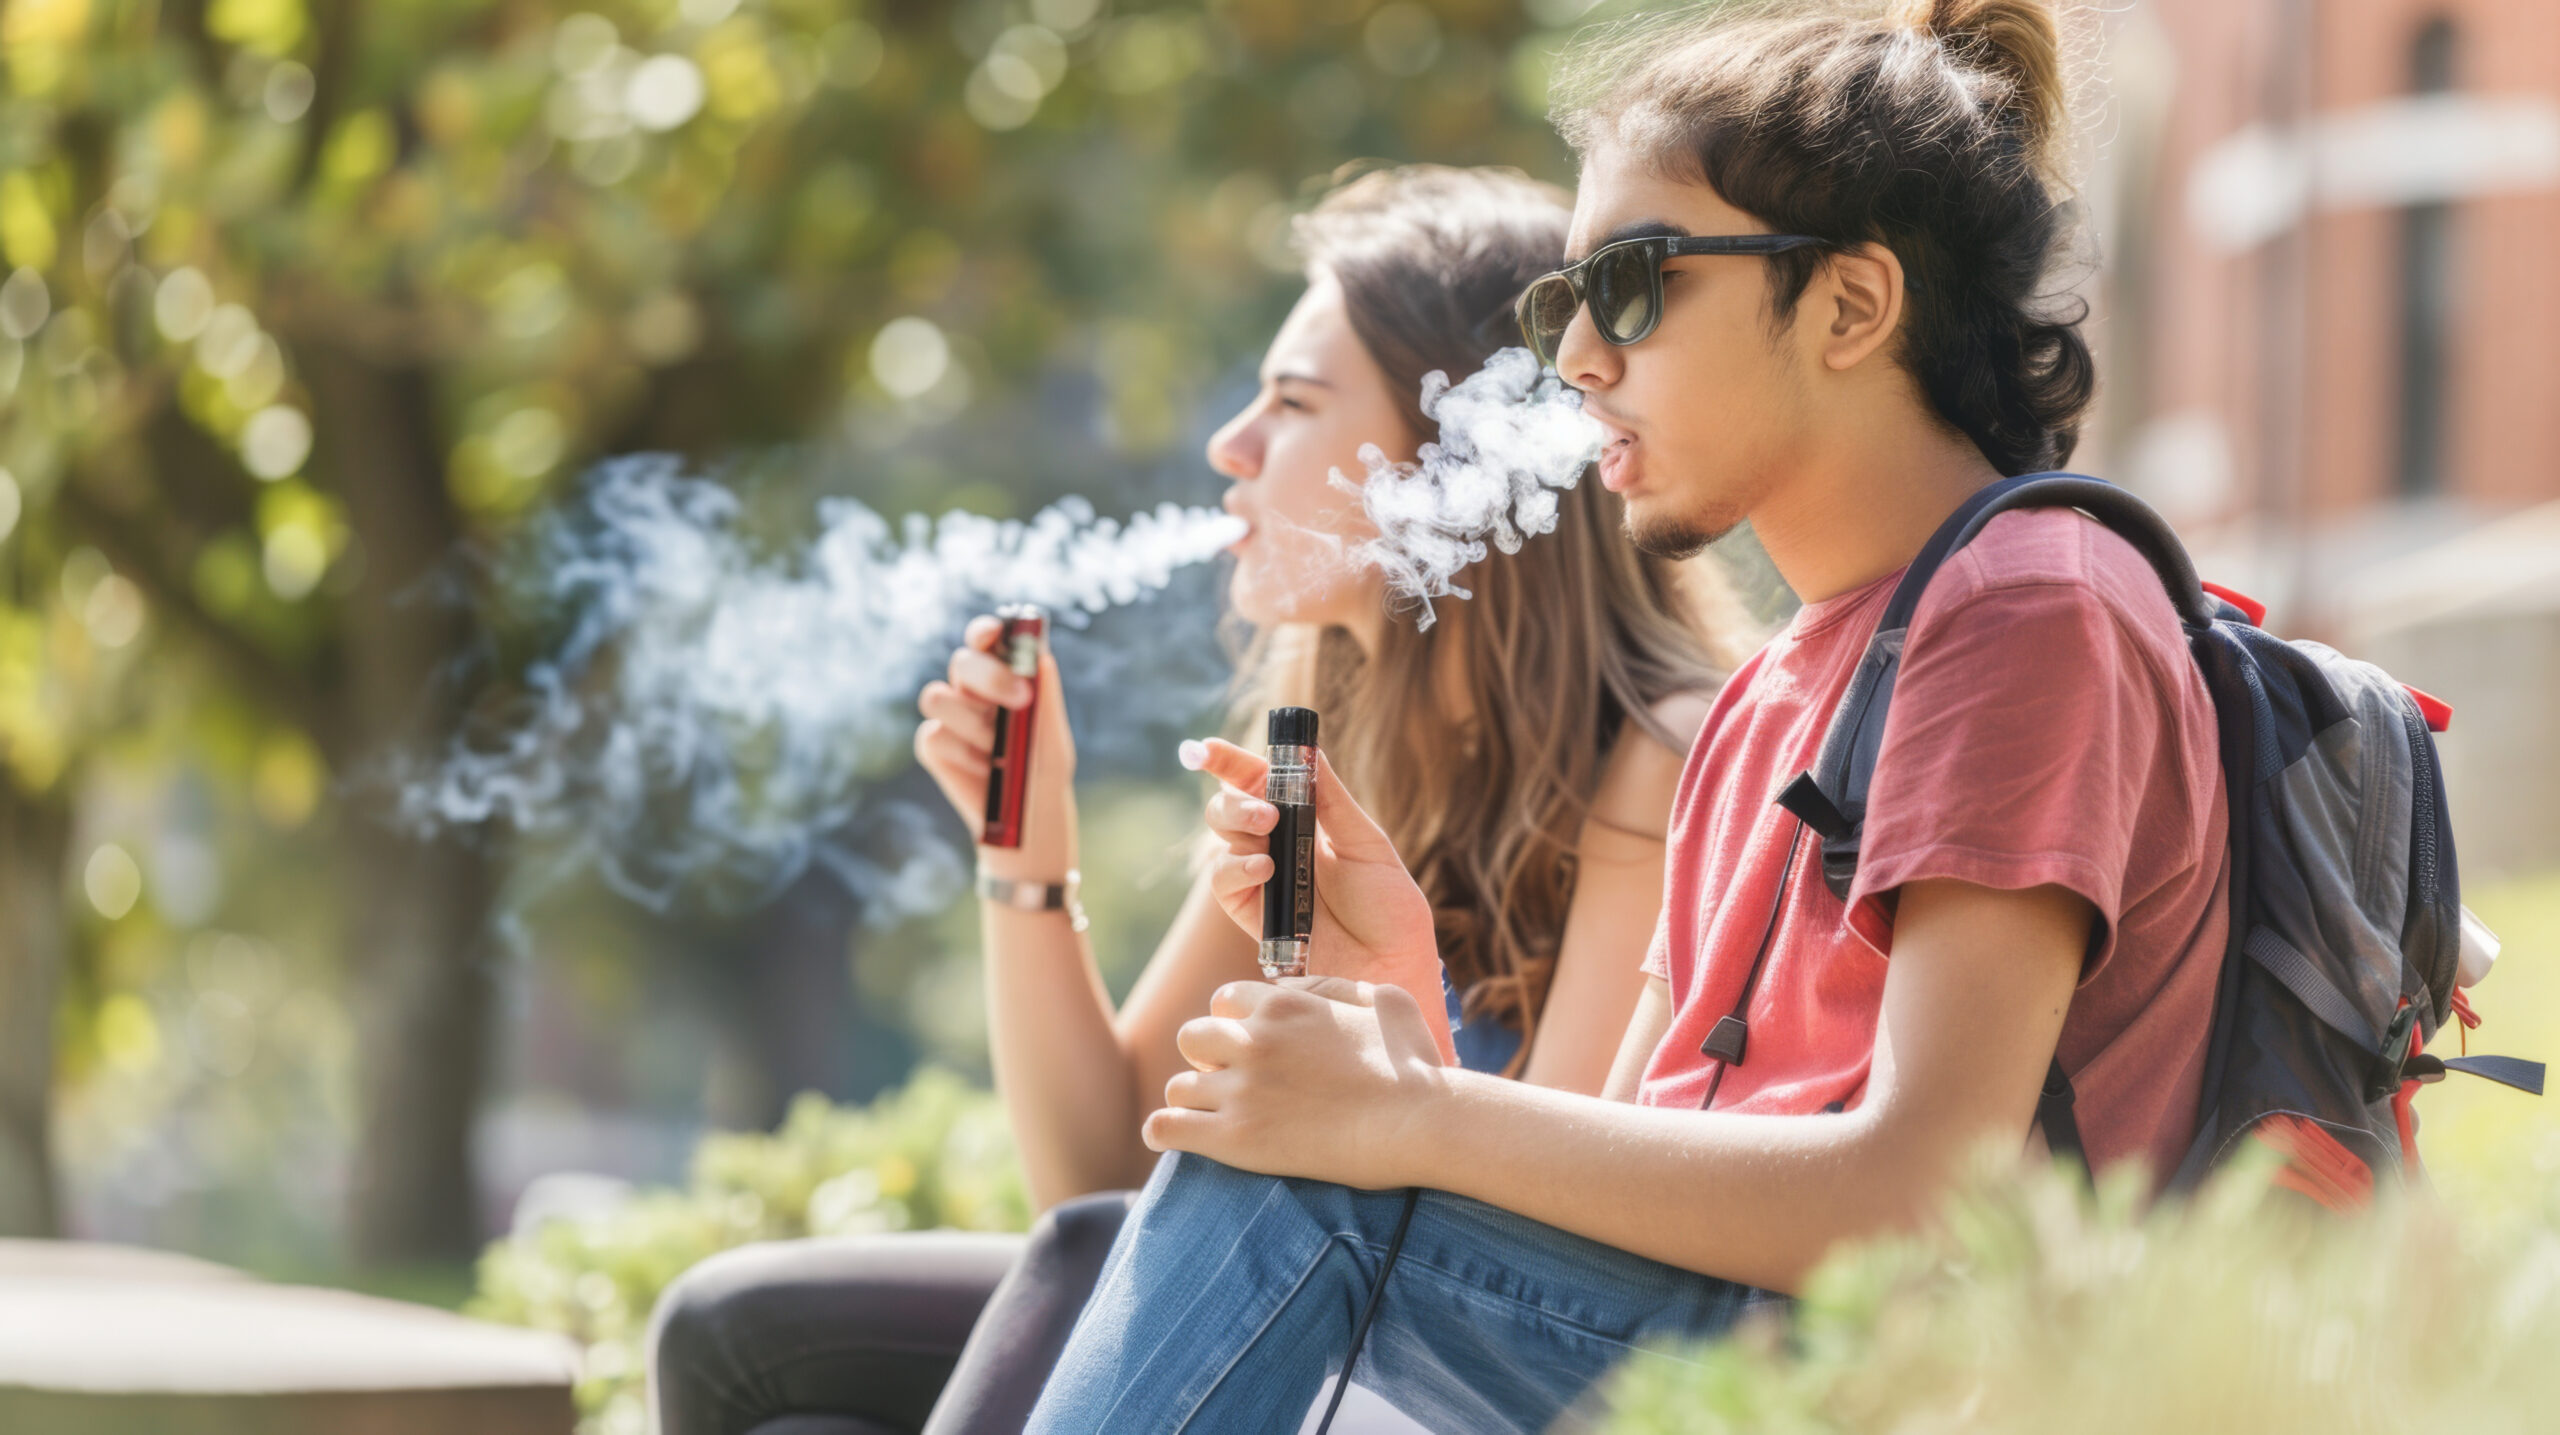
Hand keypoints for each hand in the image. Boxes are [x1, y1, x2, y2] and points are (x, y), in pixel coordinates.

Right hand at [914, 615, 1078, 879]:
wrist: (1025, 821)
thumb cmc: (1042, 771)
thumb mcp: (1053, 737)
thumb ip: (1047, 697)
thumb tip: (1042, 658)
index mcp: (1002, 676)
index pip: (986, 639)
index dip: (985, 630)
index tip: (995, 632)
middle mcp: (972, 690)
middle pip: (962, 661)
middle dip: (989, 675)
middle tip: (1020, 698)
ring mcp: (949, 716)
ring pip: (937, 696)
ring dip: (973, 723)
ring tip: (998, 750)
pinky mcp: (932, 745)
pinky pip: (932, 734)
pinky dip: (961, 754)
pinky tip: (981, 770)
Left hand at [1146, 977, 1452, 1189]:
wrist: (1421, 1124)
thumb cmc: (1415, 1065)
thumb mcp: (1384, 1000)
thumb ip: (1334, 986)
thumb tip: (1295, 987)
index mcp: (1283, 1004)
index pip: (1225, 1001)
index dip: (1236, 1025)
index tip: (1252, 1049)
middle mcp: (1254, 1040)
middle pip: (1193, 1038)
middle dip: (1208, 1059)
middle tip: (1232, 1084)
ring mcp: (1242, 1090)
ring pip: (1179, 1086)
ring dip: (1193, 1100)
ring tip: (1211, 1118)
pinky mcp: (1236, 1139)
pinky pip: (1167, 1128)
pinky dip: (1162, 1133)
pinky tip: (1169, 1139)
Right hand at [1190, 738, 1450, 1055]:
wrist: (1392, 967)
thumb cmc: (1390, 909)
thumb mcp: (1368, 844)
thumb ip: (1333, 801)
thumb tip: (1310, 752)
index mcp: (1306, 822)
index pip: (1260, 782)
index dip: (1231, 762)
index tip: (1207, 749)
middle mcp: (1278, 846)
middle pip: (1231, 806)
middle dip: (1236, 797)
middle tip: (1265, 810)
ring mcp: (1263, 880)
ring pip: (1221, 839)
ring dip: (1236, 826)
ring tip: (1267, 835)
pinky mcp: (1253, 915)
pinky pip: (1224, 883)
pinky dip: (1235, 868)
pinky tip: (1263, 868)